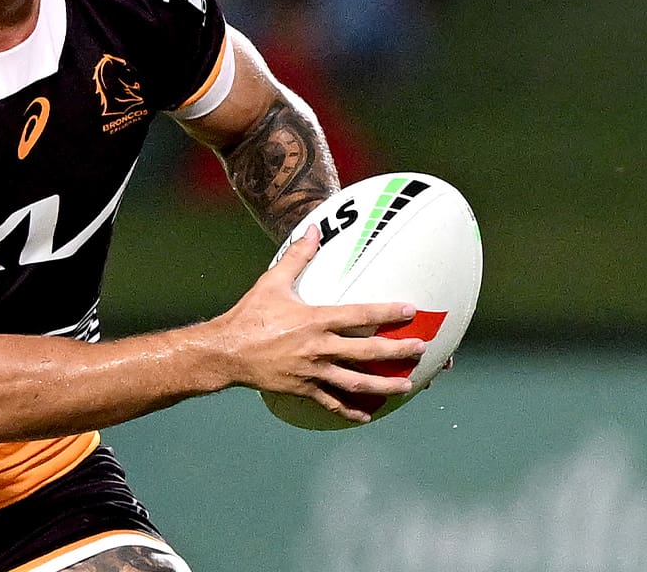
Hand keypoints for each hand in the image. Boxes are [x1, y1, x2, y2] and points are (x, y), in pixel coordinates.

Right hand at [215, 225, 424, 423]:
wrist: (226, 352)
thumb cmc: (249, 315)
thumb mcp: (272, 282)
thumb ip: (298, 257)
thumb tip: (313, 230)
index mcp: (315, 319)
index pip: (360, 315)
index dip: (387, 313)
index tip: (410, 311)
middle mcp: (318, 347)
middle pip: (367, 353)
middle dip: (397, 352)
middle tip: (421, 350)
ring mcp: (313, 371)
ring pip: (356, 383)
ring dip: (385, 385)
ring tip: (407, 386)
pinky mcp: (303, 388)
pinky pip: (331, 403)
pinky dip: (350, 411)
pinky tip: (366, 415)